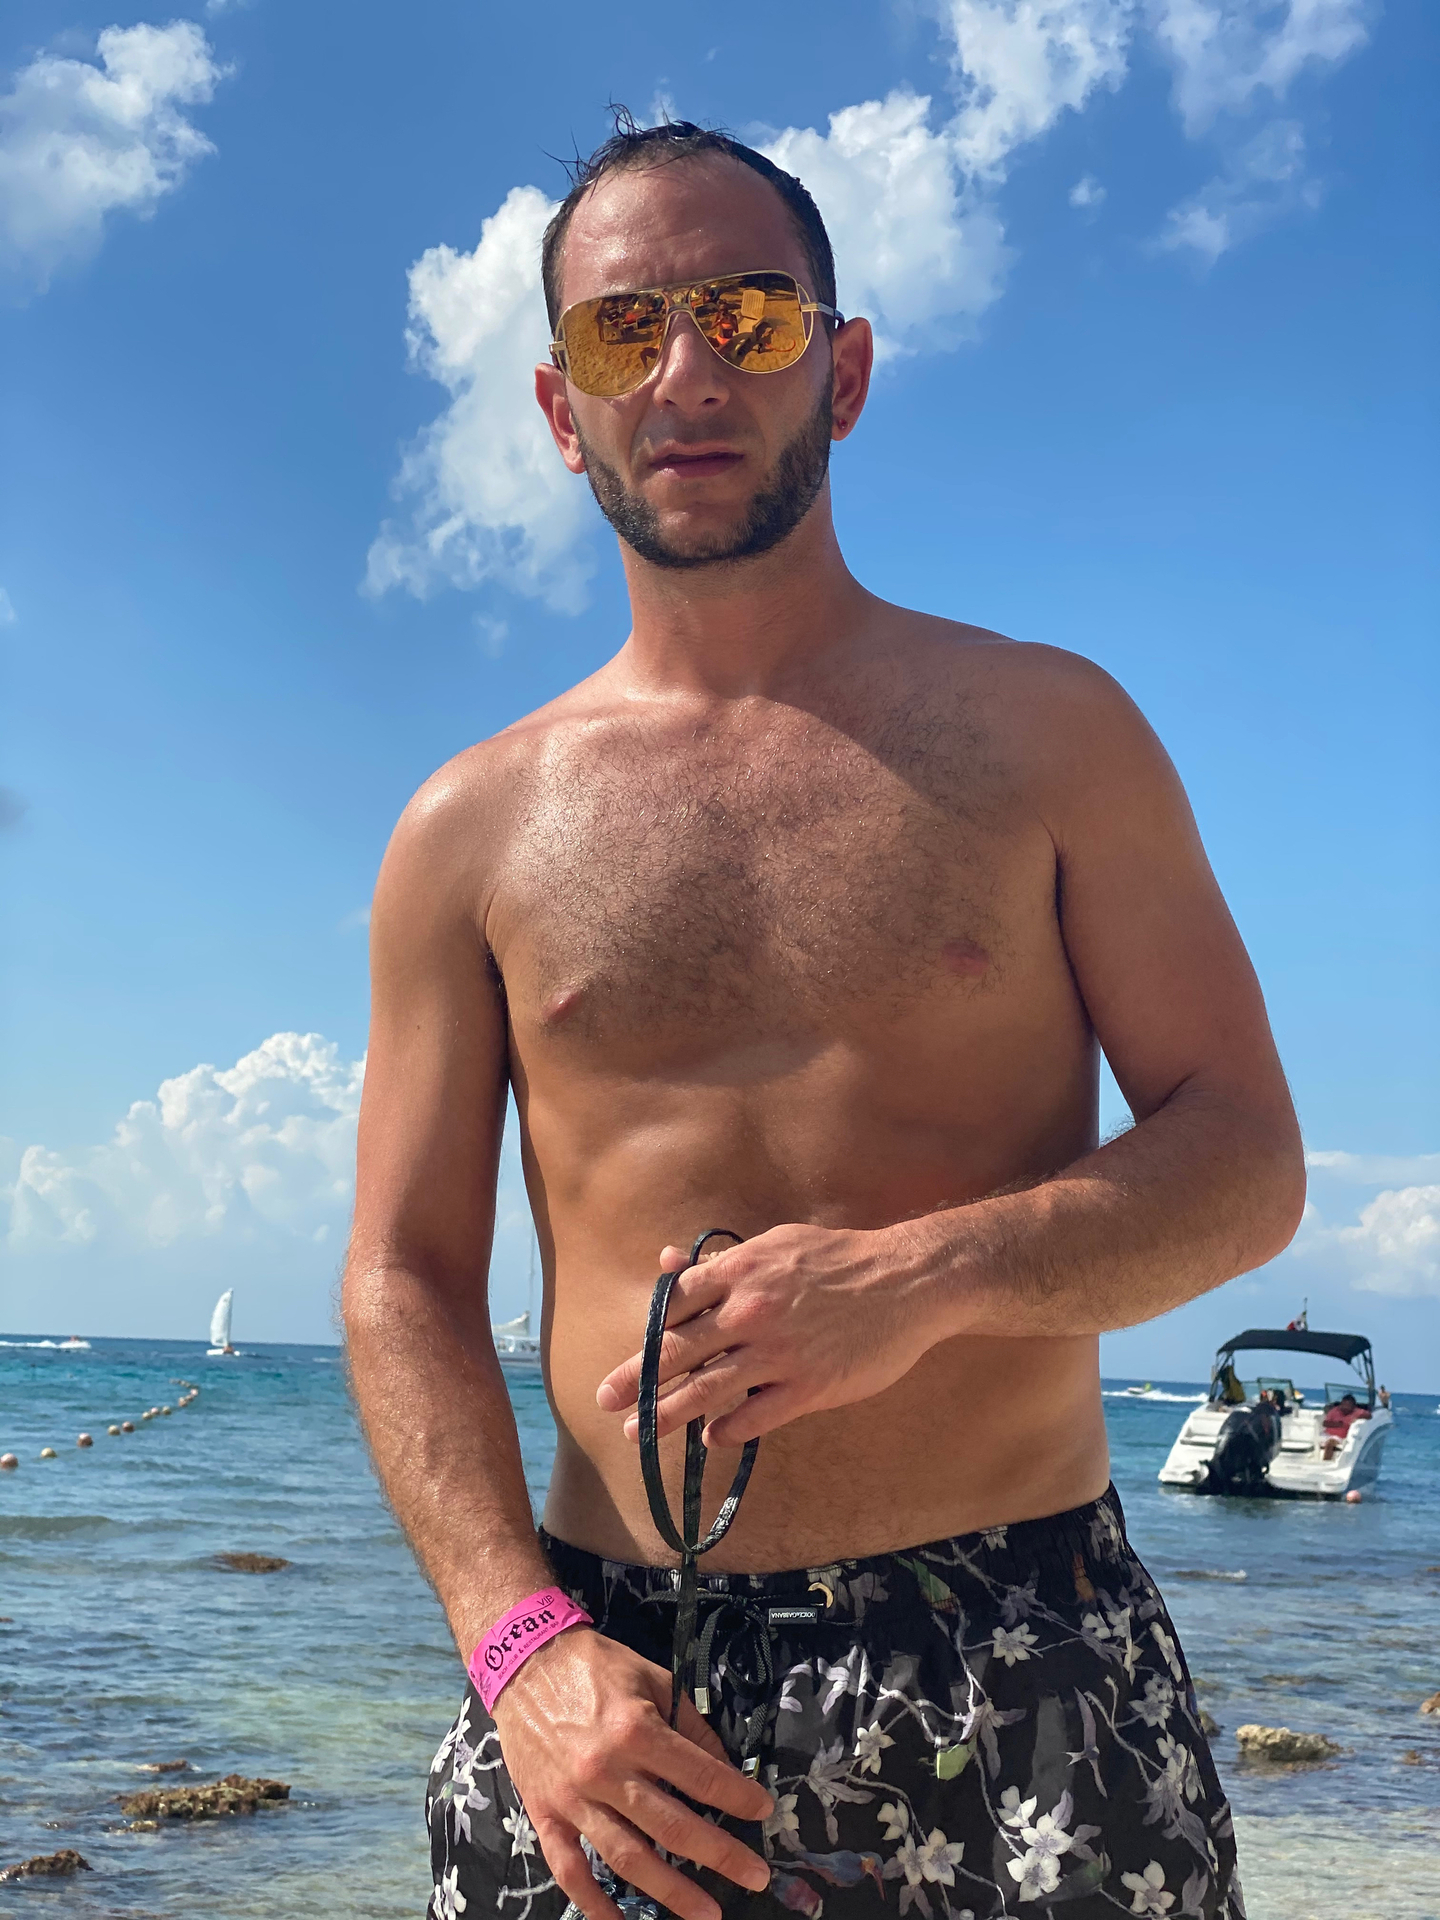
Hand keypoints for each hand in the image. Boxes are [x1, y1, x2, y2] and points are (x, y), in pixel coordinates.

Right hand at [490, 1626, 772, 1919]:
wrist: (525, 1661)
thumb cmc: (595, 1665)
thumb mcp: (653, 1678)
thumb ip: (689, 1724)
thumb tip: (722, 1767)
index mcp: (635, 1730)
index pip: (699, 1775)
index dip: (736, 1796)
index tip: (762, 1811)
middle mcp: (605, 1770)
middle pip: (671, 1826)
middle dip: (720, 1855)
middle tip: (755, 1875)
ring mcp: (573, 1798)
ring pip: (627, 1857)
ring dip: (671, 1891)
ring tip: (707, 1913)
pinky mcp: (545, 1814)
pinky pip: (569, 1869)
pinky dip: (593, 1903)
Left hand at [595, 1222, 937, 1448]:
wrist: (906, 1280)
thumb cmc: (837, 1259)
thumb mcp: (774, 1244)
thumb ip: (719, 1262)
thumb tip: (663, 1264)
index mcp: (739, 1272)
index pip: (671, 1308)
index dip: (642, 1339)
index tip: (621, 1364)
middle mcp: (750, 1312)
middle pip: (677, 1352)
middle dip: (637, 1382)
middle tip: (606, 1402)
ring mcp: (779, 1352)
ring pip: (707, 1389)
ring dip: (670, 1414)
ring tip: (642, 1432)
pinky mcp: (810, 1386)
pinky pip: (755, 1416)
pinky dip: (728, 1430)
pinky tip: (713, 1438)